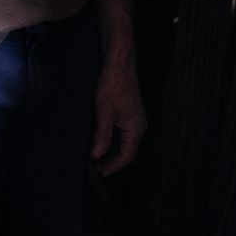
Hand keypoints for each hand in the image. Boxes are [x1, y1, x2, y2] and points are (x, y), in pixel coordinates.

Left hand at [91, 61, 146, 175]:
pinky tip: (102, 139)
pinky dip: (114, 139)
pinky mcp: (130, 112)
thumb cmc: (113, 85)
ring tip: (97, 155)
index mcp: (136, 128)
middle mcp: (139, 125)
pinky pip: (124, 132)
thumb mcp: (104, 112)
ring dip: (112, 150)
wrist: (119, 63)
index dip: (113, 166)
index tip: (101, 172)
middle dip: (112, 160)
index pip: (127, 156)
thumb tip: (97, 155)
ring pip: (125, 142)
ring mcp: (135, 118)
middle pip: (127, 151)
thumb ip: (101, 136)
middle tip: (97, 166)